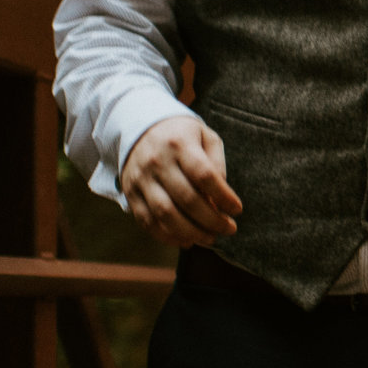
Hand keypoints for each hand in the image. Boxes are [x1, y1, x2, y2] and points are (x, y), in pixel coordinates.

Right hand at [122, 116, 242, 246]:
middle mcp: (157, 161)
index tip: (237, 209)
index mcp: (179, 144)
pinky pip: (147, 221)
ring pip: (166, 214)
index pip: (204, 175)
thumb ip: (216, 163)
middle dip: (212, 220)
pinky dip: (167, 236)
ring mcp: (141, 179)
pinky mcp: (130, 193)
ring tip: (210, 238)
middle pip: (187, 199)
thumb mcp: (204, 136)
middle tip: (229, 229)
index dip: (223, 196)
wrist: (139, 126)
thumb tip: (220, 200)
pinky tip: (186, 240)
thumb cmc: (181, 135)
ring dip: (191, 232)